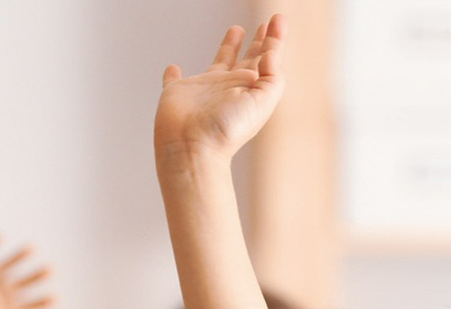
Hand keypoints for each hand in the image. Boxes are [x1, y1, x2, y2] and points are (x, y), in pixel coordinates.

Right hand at [154, 15, 285, 160]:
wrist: (193, 148)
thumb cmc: (227, 129)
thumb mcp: (262, 102)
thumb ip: (272, 76)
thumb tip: (272, 53)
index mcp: (250, 88)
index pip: (266, 58)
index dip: (274, 39)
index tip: (277, 19)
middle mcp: (230, 87)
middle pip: (248, 58)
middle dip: (258, 41)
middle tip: (265, 25)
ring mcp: (204, 90)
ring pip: (219, 62)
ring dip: (228, 46)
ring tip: (237, 29)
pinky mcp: (178, 93)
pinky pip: (174, 79)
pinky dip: (172, 73)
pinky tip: (174, 67)